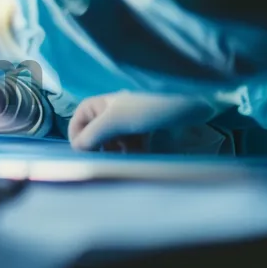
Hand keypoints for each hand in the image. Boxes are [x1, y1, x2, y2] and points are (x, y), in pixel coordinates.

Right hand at [68, 91, 218, 151]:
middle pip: (96, 135)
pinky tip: (139, 161)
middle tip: (106, 163)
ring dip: (116, 154)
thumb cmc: (149, 108)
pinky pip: (131, 146)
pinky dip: (132, 154)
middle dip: (100, 150)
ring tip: (125, 163)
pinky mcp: (144, 131)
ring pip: (114, 143)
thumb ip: (93, 135)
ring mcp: (128, 122)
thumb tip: (77, 150)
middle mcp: (111, 112)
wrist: (189, 105)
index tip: (84, 157)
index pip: (78, 123)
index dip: (78, 139)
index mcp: (99, 104)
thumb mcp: (116, 121)